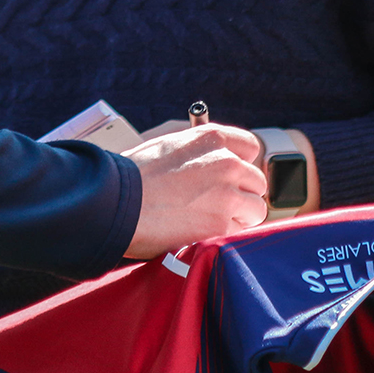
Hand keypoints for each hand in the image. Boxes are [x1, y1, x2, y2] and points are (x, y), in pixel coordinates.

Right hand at [135, 122, 318, 220]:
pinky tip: (202, 231)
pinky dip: (225, 234)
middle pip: (256, 181)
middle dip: (241, 193)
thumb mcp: (170, 146)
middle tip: (217, 204)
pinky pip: (240, 231)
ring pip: (256, 208)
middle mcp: (226, 161)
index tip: (230, 176)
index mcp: (212, 137)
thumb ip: (200, 153)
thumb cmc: (135, 175)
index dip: (240, 164)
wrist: (117, 201)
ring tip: (211, 220)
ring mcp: (227, 193)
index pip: (250, 147)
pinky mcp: (221, 223)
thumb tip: (213, 165)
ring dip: (239, 216)